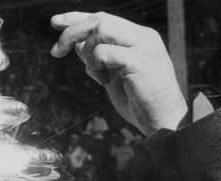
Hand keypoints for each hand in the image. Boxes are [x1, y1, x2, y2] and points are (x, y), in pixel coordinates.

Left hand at [50, 12, 186, 134]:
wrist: (166, 122)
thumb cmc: (140, 103)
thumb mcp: (114, 77)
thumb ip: (98, 59)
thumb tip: (76, 45)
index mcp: (139, 37)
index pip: (104, 18)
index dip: (77, 17)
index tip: (55, 22)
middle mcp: (143, 37)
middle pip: (100, 19)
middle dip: (72, 31)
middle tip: (56, 51)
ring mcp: (143, 47)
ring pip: (101, 29)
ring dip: (88, 51)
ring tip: (95, 73)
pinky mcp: (139, 62)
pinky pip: (104, 52)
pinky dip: (95, 66)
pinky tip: (104, 82)